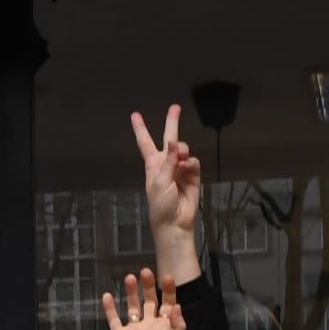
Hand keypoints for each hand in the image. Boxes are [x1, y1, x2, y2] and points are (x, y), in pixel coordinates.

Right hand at [101, 269, 185, 329]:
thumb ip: (177, 326)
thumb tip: (177, 306)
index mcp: (163, 326)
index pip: (168, 303)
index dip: (168, 290)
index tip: (166, 277)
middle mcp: (149, 324)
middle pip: (150, 300)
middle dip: (149, 286)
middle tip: (146, 272)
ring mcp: (133, 329)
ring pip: (132, 305)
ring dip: (131, 292)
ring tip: (129, 278)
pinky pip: (113, 319)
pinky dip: (109, 308)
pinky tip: (107, 295)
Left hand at [132, 106, 201, 249]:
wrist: (174, 223)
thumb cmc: (161, 206)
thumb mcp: (159, 182)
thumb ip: (168, 161)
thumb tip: (173, 143)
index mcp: (153, 166)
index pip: (145, 143)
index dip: (140, 129)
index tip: (135, 115)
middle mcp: (166, 164)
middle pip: (168, 138)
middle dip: (172, 123)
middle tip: (176, 107)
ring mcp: (180, 169)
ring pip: (183, 149)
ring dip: (182, 150)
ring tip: (180, 157)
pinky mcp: (192, 175)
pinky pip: (193, 161)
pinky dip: (190, 162)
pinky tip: (187, 167)